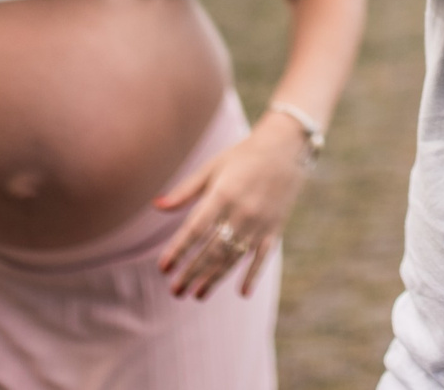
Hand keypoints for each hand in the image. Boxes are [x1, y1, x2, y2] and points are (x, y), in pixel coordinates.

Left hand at [153, 114, 315, 298]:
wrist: (286, 147)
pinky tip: (242, 293)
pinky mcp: (275, 228)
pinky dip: (253, 275)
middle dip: (192, 272)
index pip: (195, 229)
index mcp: (222, 194)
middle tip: (175, 291)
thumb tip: (157, 206)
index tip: (163, 268)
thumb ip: (185, 190)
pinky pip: (262, 257)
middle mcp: (241, 212)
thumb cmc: (243, 155)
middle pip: (212, 250)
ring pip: (233, 257)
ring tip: (197, 295)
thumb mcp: (212, 167)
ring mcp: (259, 223)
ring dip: (215, 278)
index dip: (178, 250)